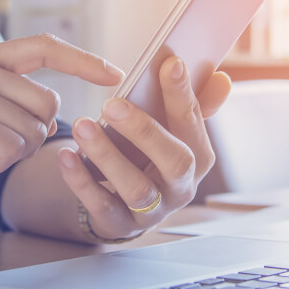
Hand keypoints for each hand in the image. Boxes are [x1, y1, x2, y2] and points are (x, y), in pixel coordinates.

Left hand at [57, 57, 231, 241]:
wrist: (125, 204)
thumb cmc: (150, 157)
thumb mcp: (172, 132)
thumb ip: (195, 103)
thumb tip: (222, 78)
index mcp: (198, 157)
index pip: (193, 123)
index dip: (182, 94)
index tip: (169, 64)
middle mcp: (181, 187)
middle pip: (175, 162)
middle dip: (145, 131)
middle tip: (112, 104)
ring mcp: (152, 211)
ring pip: (136, 188)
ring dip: (107, 156)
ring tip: (82, 126)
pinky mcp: (120, 224)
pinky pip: (101, 205)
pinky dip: (81, 180)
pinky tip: (66, 155)